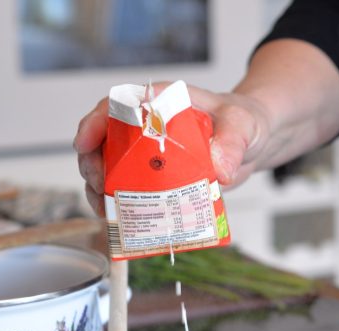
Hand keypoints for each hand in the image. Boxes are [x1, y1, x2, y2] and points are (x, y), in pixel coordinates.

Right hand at [73, 82, 270, 215]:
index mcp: (161, 102)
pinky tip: (121, 219)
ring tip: (105, 210)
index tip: (84, 144)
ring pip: (110, 168)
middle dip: (93, 164)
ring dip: (101, 189)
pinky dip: (121, 205)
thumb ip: (233, 142)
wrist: (254, 142)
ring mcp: (148, 153)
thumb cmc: (245, 122)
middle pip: (104, 140)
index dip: (94, 123)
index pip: (118, 105)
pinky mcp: (156, 177)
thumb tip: (221, 169)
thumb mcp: (243, 126)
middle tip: (101, 186)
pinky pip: (130, 189)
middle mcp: (148, 126)